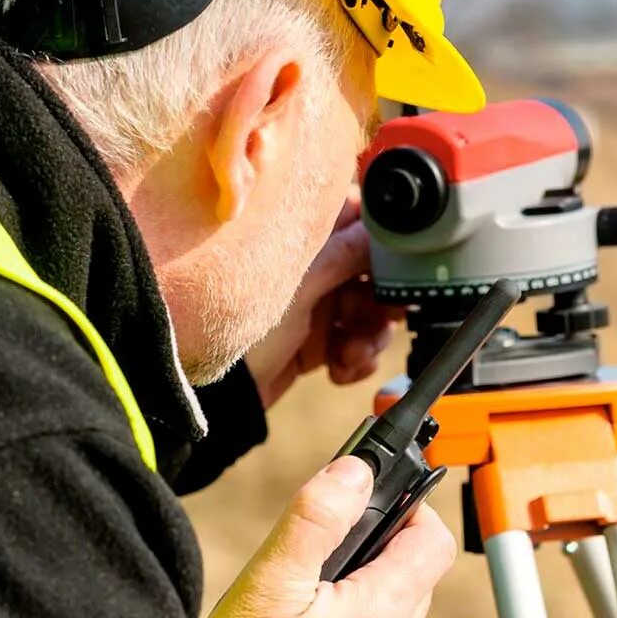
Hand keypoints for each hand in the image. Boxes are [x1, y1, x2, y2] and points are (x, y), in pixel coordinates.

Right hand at [195, 456, 456, 617]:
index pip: (434, 540)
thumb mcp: (272, 580)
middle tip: (326, 557)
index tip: (377, 505)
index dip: (412, 512)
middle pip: (414, 579)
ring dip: (365, 603)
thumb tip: (355, 470)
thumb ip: (317, 516)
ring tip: (309, 607)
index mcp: (385, 609)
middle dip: (379, 556)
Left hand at [246, 194, 403, 407]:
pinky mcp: (315, 342)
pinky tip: (341, 369)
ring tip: (354, 353)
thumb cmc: (241, 331)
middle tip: (383, 316)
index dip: (382, 243)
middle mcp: (310, 269)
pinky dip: (356, 359)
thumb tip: (385, 229)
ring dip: (371, 335)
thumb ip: (346, 254)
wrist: (219, 395)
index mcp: (301, 240)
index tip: (396, 264)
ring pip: (369, 312)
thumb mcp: (300, 287)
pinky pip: (355, 344)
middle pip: (372, 272)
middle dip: (382, 300)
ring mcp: (314, 306)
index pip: (357, 221)